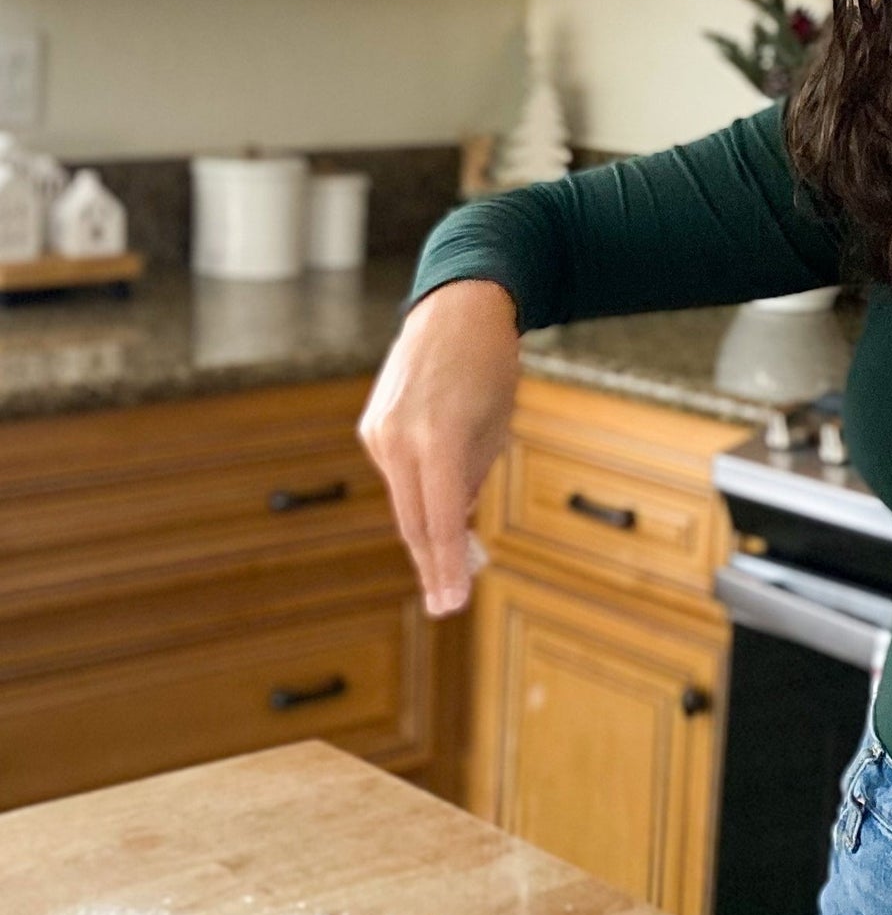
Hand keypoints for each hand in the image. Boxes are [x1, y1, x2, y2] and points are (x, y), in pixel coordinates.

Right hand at [358, 279, 520, 616]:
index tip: (453, 603)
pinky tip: (440, 507)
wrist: (457, 309)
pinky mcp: (372, 427)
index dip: (449, 567)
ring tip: (456, 567)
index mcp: (438, 440)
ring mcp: (379, 433)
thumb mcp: (495, 429)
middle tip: (448, 604)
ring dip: (429, 533)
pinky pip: (399, 476)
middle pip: (414, 522)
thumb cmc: (490, 368)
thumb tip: (453, 521)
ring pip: (405, 501)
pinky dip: (419, 497)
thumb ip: (471, 479)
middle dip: (434, 566)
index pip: (442, 521)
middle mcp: (399, 439)